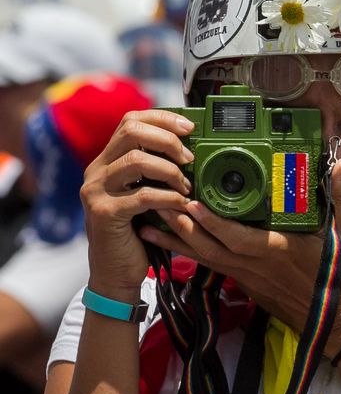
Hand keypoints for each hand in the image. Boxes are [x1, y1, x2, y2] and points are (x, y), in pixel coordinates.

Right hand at [80, 109, 194, 295]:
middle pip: (131, 131)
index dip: (162, 118)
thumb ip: (156, 173)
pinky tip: (182, 205)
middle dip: (168, 140)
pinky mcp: (104, 213)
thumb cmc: (137, 235)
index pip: (130, 121)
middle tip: (189, 159)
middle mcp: (96, 171)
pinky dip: (169, 198)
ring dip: (171, 171)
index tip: (189, 127)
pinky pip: (143, 195)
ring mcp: (96, 191)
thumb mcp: (145, 196)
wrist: (116, 274)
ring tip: (186, 187)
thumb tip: (191, 151)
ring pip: (137, 161)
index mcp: (106, 162)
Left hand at [138, 158, 340, 355]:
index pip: (237, 237)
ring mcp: (247, 278)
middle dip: (179, 228)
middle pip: (209, 248)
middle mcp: (254, 266)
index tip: (191, 204)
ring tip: (147, 226)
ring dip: (176, 243)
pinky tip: (173, 243)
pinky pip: (212, 267)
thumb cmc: (338, 277)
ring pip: (204, 260)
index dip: (213, 223)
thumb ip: (337, 197)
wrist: (335, 322)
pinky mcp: (245, 284)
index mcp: (276, 251)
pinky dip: (192, 254)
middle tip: (154, 205)